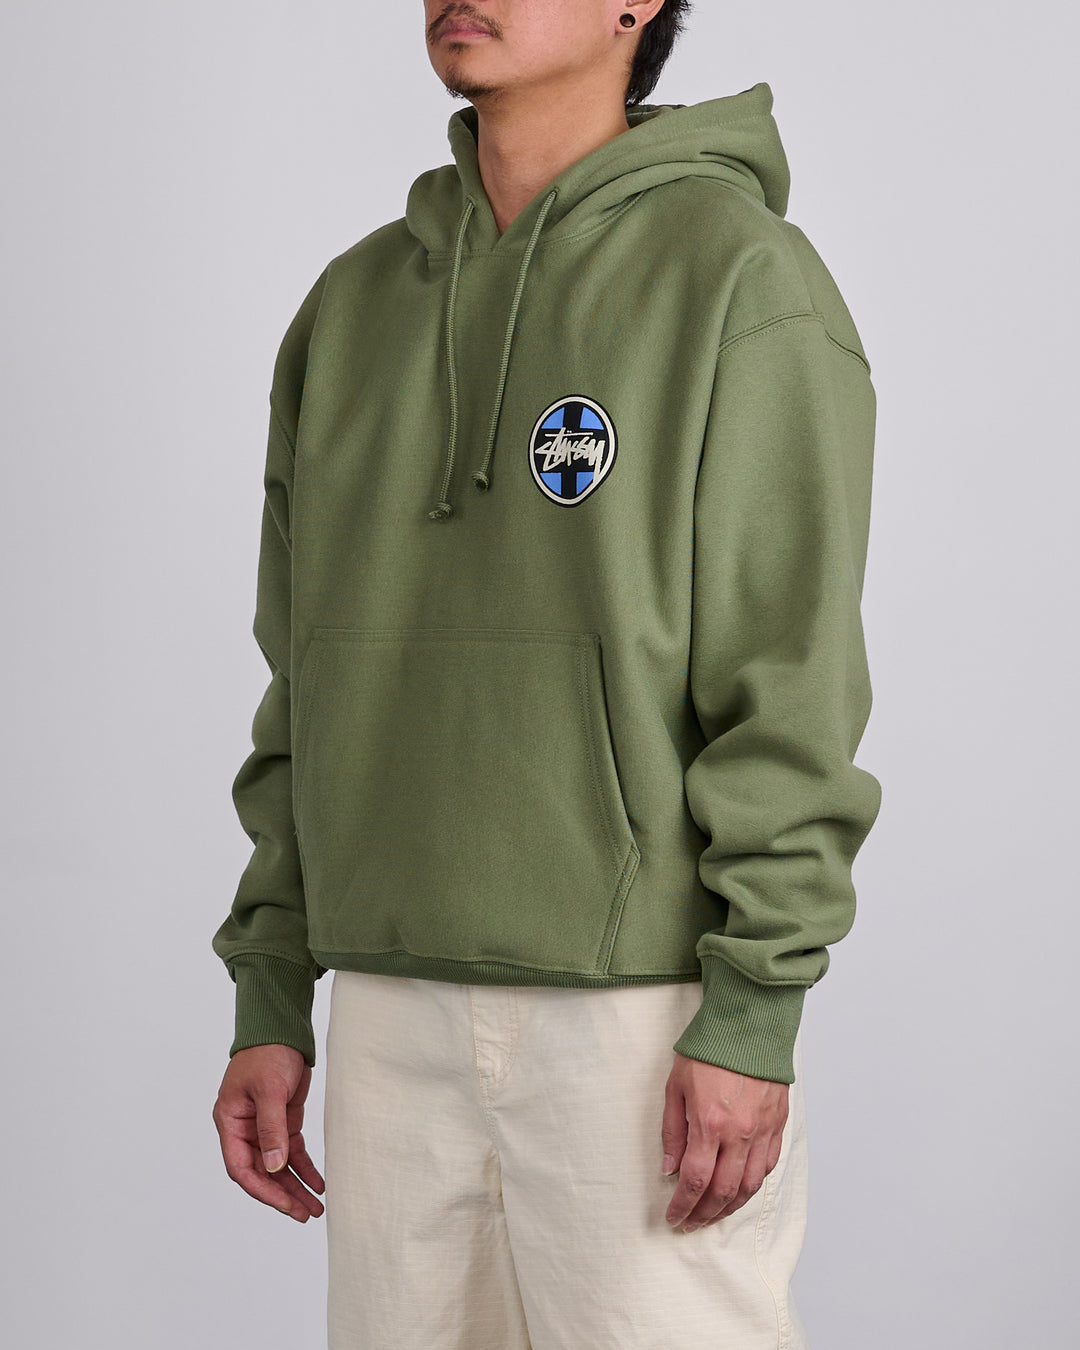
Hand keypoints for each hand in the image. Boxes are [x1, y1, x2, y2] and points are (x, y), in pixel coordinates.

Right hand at [212, 1044, 325, 1222]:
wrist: (282, 1030)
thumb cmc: (267, 1053)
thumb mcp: (269, 1090)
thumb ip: (271, 1128)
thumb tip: (274, 1167)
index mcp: (230, 1123)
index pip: (241, 1168)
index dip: (263, 1189)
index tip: (285, 1205)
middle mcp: (244, 1130)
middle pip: (262, 1173)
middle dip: (283, 1195)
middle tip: (305, 1215)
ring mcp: (264, 1128)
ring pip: (279, 1167)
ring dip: (295, 1187)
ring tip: (315, 1208)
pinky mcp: (284, 1122)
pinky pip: (293, 1152)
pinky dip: (305, 1169)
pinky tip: (318, 1184)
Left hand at [660, 1050, 787, 1232]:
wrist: (749, 1024)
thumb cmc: (709, 1050)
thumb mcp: (675, 1085)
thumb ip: (672, 1130)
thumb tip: (670, 1168)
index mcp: (710, 1124)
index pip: (694, 1180)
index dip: (682, 1206)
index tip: (674, 1218)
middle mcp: (739, 1134)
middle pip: (723, 1192)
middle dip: (704, 1214)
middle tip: (691, 1223)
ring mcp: (763, 1131)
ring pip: (749, 1187)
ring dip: (730, 1207)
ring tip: (713, 1214)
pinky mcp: (778, 1124)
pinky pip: (768, 1167)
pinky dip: (753, 1185)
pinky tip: (740, 1189)